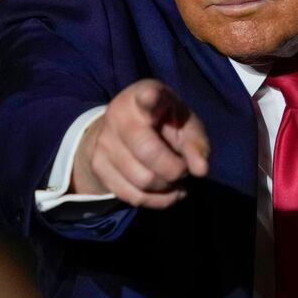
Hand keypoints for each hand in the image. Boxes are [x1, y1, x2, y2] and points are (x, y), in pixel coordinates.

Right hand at [72, 80, 209, 207]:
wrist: (121, 131)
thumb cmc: (164, 123)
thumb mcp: (185, 124)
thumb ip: (196, 144)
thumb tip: (200, 170)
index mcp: (143, 97)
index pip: (146, 98)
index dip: (150, 99)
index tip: (151, 96)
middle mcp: (118, 116)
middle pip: (149, 153)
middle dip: (175, 169)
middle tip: (182, 168)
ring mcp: (103, 142)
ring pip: (143, 180)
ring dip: (167, 186)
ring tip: (174, 178)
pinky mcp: (97, 166)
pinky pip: (133, 196)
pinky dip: (157, 200)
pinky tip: (168, 192)